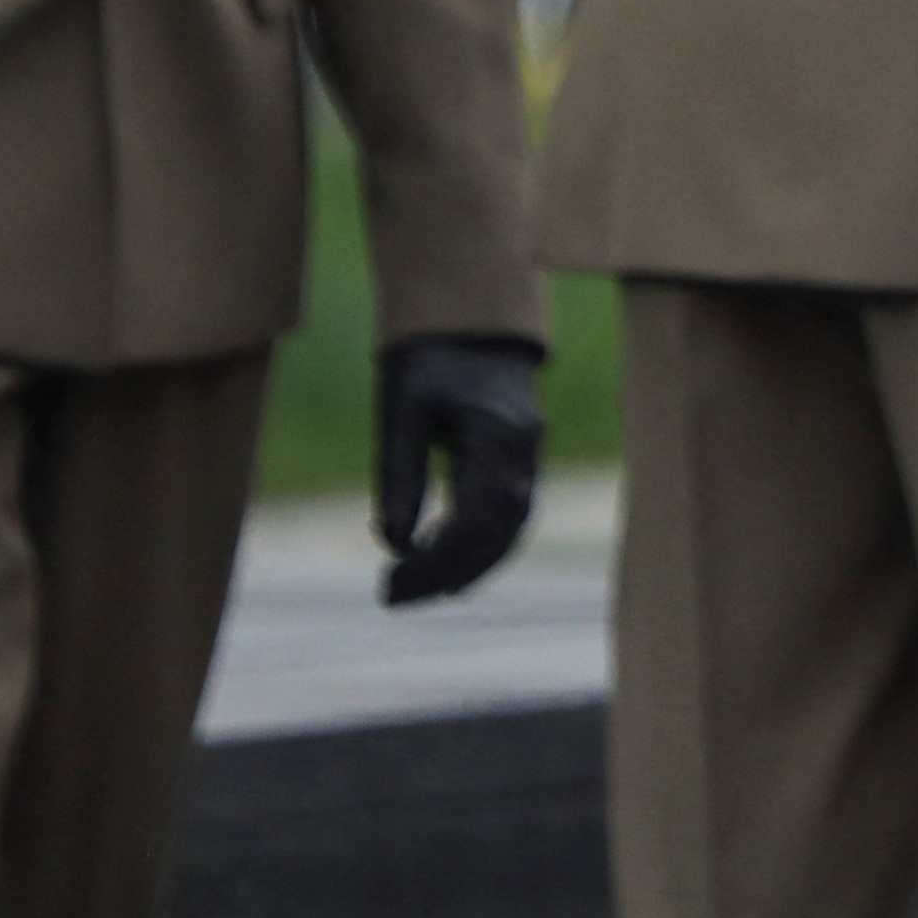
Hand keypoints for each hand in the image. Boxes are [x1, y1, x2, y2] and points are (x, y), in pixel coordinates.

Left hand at [375, 335, 547, 604]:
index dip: (433, 562)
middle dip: (445, 575)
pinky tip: (439, 560)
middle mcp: (524, 452)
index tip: (388, 580)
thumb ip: (400, 476)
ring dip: (464, 568)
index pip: (473, 521)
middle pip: (495, 536)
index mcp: (498, 436)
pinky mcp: (521, 463)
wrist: (472, 320)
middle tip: (391, 597)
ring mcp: (529, 458)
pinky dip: (477, 547)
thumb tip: (392, 545)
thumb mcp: (403, 410)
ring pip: (508, 533)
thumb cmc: (430, 360)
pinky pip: (508, 519)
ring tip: (411, 588)